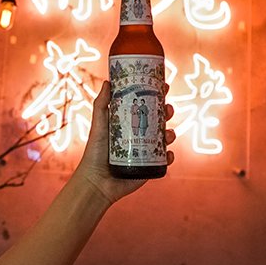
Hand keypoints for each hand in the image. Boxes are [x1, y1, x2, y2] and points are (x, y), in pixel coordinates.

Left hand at [74, 81, 174, 204]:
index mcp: (129, 123)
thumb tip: (108, 82)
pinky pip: (165, 160)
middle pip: (159, 120)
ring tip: (168, 134)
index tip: (163, 86)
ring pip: (165, 138)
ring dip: (171, 133)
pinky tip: (168, 154)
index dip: (157, 95)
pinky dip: (170, 156)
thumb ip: (101, 105)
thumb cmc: (94, 153)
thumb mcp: (98, 125)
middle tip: (168, 109)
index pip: (146, 106)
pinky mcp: (150, 167)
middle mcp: (140, 135)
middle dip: (168, 112)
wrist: (96, 182)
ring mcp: (146, 151)